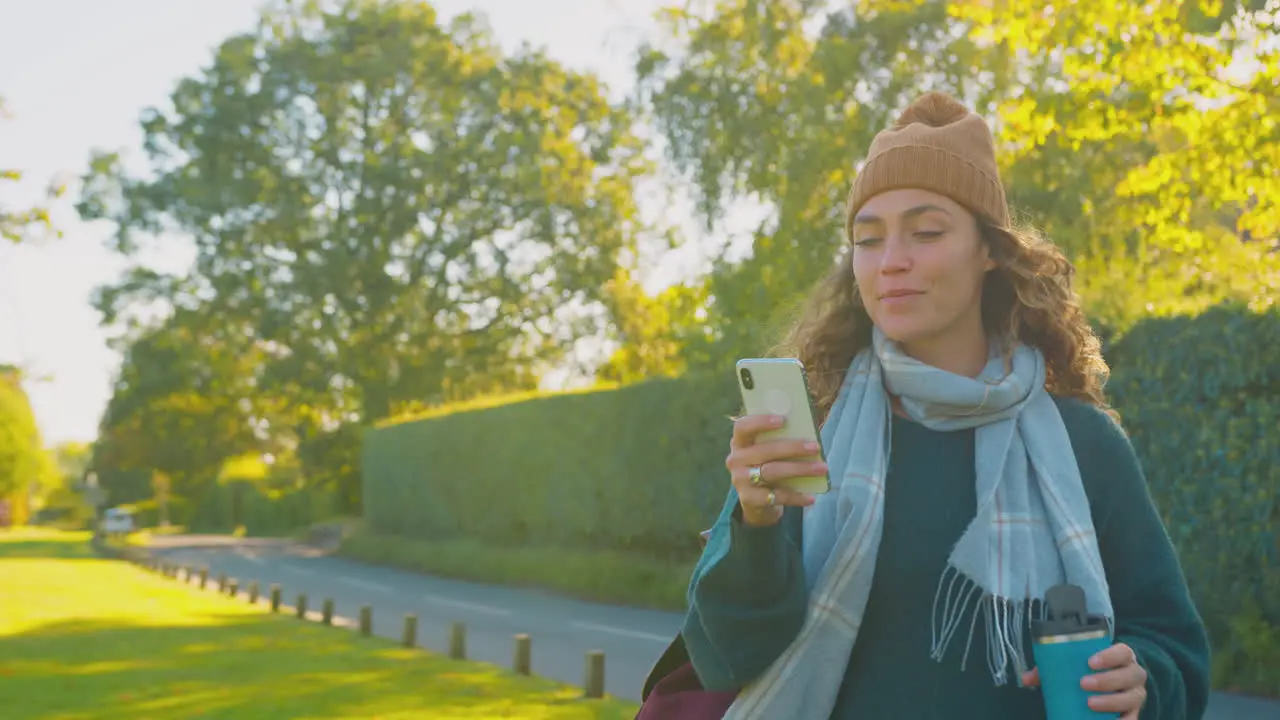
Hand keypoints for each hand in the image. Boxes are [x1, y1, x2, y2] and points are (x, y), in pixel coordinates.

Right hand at [725, 414, 822, 526]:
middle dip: (792, 448)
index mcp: (739, 443)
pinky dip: (796, 496)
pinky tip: (811, 498)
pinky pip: (776, 496)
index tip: (783, 420)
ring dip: (800, 469)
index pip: (743, 427)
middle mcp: (736, 460)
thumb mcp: (767, 453)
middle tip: (816, 447)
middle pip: (764, 450)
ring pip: (772, 471)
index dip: (760, 422)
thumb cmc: (767, 468)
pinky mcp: (749, 499)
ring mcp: (740, 480)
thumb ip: (778, 441)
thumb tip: (808, 433)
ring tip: (822, 468)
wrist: (757, 503)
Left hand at [1021, 642, 1147, 718]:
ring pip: (1133, 697)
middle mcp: (1134, 674)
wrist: (1111, 685)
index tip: (1090, 662)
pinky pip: (1134, 718)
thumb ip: (1052, 669)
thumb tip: (1026, 679)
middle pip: (1130, 674)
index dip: (1110, 656)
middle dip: (1108, 679)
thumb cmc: (1090, 672)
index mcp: (1122, 657)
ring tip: (1090, 703)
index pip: (1123, 651)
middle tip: (1083, 684)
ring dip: (1112, 701)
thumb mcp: (1075, 666)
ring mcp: (1136, 694)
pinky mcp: (1134, 712)